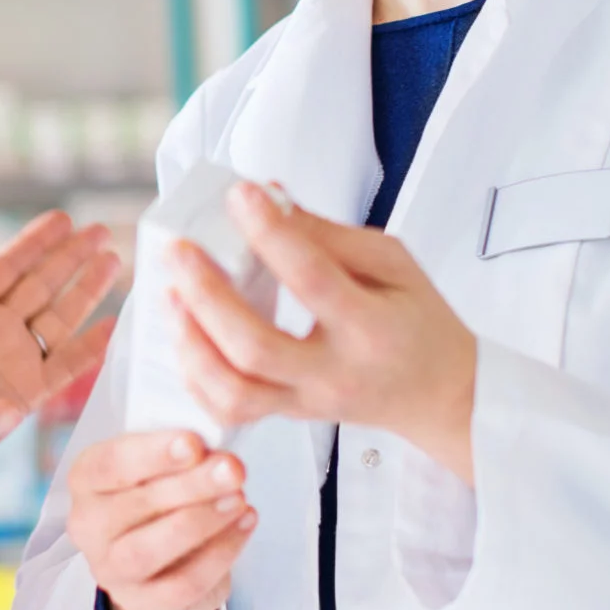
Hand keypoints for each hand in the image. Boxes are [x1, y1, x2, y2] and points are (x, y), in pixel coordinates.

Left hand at [0, 210, 120, 428]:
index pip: (10, 264)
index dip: (37, 241)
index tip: (63, 218)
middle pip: (44, 283)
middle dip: (72, 257)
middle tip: (99, 230)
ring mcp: (16, 358)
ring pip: (62, 316)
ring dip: (87, 290)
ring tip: (112, 261)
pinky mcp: (29, 391)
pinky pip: (67, 364)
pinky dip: (90, 347)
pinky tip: (112, 326)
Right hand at [66, 429, 256, 609]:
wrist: (160, 559)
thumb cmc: (160, 496)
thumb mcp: (162, 465)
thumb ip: (180, 453)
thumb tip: (216, 451)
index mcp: (86, 479)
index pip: (110, 463)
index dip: (152, 453)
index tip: (194, 443)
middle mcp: (87, 525)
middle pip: (134, 505)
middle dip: (190, 485)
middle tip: (232, 469)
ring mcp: (109, 569)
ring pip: (150, 550)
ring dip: (202, 522)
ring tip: (239, 498)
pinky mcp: (142, 602)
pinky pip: (183, 583)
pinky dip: (220, 553)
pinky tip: (244, 524)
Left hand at [170, 182, 479, 481]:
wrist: (439, 394)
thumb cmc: (418, 322)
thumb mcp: (394, 264)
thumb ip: (331, 236)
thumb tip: (271, 202)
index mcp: (372, 328)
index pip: (313, 280)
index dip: (272, 233)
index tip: (241, 194)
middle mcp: (336, 373)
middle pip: (256, 347)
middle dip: (208, 296)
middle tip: (180, 250)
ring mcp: (308, 402)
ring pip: (234, 392)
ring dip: (192, 344)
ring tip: (170, 296)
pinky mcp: (289, 415)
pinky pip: (230, 411)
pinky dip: (197, 376)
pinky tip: (184, 336)